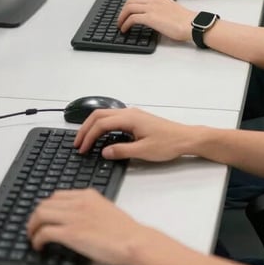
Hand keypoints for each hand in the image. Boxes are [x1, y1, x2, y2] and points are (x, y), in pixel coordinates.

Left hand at [27, 189, 150, 264]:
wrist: (133, 240)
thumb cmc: (125, 230)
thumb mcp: (105, 209)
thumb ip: (89, 209)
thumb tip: (76, 219)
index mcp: (87, 195)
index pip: (58, 195)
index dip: (46, 206)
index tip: (43, 216)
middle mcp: (78, 202)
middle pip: (45, 203)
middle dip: (35, 216)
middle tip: (33, 228)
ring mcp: (74, 217)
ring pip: (40, 214)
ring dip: (32, 227)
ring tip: (32, 237)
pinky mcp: (71, 233)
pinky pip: (44, 232)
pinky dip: (37, 239)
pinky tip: (38, 245)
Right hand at [74, 107, 196, 160]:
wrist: (185, 138)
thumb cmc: (168, 143)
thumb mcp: (143, 152)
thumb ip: (121, 151)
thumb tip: (104, 152)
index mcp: (129, 118)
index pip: (101, 124)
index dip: (89, 136)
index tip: (82, 149)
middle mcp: (129, 112)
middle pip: (99, 115)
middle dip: (85, 128)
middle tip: (77, 143)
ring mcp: (132, 114)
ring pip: (105, 115)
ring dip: (93, 125)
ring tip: (85, 139)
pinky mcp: (136, 119)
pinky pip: (113, 118)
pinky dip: (102, 125)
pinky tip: (101, 135)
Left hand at [117, 0, 194, 39]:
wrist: (191, 24)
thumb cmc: (185, 21)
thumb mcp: (169, 10)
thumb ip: (159, 10)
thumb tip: (151, 19)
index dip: (129, 6)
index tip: (126, 13)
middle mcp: (153, 0)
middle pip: (130, 1)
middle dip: (122, 11)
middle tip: (120, 19)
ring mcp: (151, 8)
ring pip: (128, 8)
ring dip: (121, 17)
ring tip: (120, 25)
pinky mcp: (150, 17)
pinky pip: (132, 18)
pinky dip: (125, 23)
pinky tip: (124, 29)